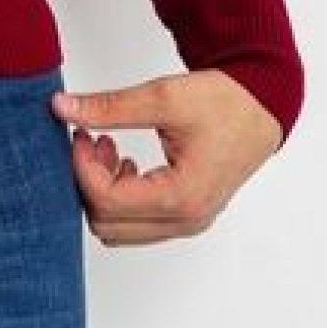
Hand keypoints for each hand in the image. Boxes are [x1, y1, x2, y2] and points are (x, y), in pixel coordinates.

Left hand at [49, 68, 282, 246]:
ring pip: (118, 230)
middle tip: (91, 140)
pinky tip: (126, 162)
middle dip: (89, 182)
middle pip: (106, 223)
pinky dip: (121, 199)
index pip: (106, 200)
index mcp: (182, 197)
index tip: (80, 134)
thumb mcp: (164, 98)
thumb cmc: (227, 103)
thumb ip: (110, 107)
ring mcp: (188, 223)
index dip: (81, 167)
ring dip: (103, 193)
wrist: (264, 106)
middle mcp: (186, 220)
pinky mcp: (188, 217)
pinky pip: (137, 225)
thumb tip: (62, 108)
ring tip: (110, 149)